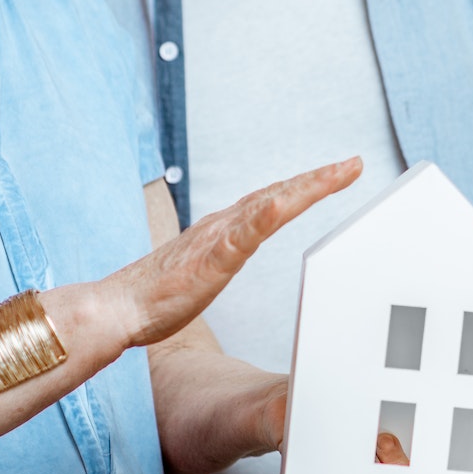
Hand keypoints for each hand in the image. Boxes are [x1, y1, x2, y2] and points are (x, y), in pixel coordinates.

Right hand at [96, 158, 361, 349]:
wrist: (118, 309)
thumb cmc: (156, 299)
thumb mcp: (202, 274)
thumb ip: (219, 259)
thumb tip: (227, 256)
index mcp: (224, 229)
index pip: (273, 200)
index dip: (306, 186)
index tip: (340, 174)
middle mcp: (223, 224)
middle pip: (279, 194)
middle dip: (319, 178)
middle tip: (354, 164)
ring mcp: (217, 239)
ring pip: (269, 205)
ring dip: (305, 187)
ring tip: (337, 174)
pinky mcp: (210, 260)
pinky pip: (241, 237)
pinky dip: (263, 218)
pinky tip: (282, 206)